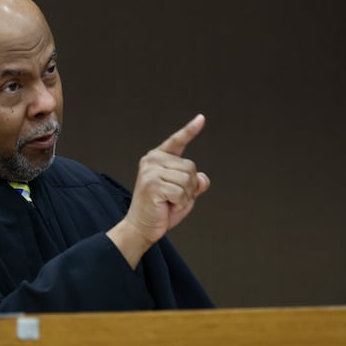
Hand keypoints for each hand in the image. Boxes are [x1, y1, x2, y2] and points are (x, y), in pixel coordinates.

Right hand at [107, 114, 209, 267]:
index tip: (201, 118)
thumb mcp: (183, 194)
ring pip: (188, 180)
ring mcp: (151, 171)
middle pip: (191, 168)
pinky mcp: (152, 184)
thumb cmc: (162, 209)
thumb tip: (203, 179)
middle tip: (173, 198)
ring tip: (169, 203)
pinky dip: (179, 204)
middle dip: (189, 188)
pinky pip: (181, 193)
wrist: (142, 227)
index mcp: (158, 158)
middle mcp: (152, 160)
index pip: (177, 141)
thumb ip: (194, 183)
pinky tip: (166, 206)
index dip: (190, 130)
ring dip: (184, 197)